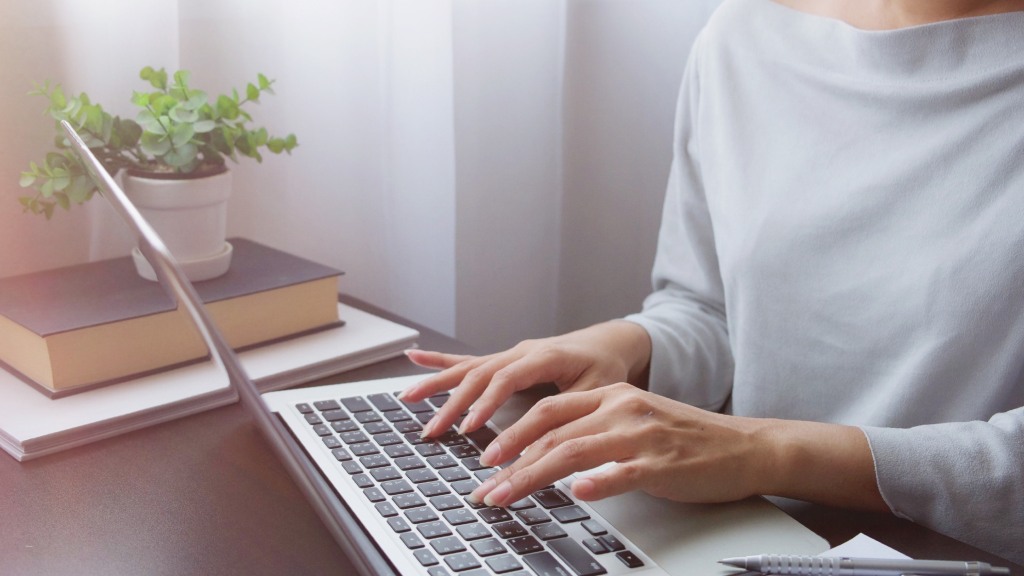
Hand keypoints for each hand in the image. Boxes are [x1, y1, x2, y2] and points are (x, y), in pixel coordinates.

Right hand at [399, 320, 650, 437]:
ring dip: (438, 384)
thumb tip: (544, 446)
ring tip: (409, 398)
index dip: (486, 403)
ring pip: (469, 368)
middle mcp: (521, 351)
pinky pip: (469, 361)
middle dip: (453, 404)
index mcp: (545, 355)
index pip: (507, 378)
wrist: (608, 342)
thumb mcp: (597, 391)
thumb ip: (570, 413)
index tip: (470, 428)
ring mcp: (510, 354)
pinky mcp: (504, 360)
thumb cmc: (605, 366)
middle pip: (479, 375)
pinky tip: (415, 358)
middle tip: (434, 432)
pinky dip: (440, 361)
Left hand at [468, 383, 772, 506]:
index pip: (548, 411)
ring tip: (506, 496)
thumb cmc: (687, 439)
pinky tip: (578, 493)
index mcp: (612, 396)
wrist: (745, 446)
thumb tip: (549, 455)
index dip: (512, 434)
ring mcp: (641, 435)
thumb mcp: (636, 421)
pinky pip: (623, 472)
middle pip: (551, 433)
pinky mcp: (662, 464)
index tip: (486, 458)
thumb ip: (594, 430)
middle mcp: (621, 408)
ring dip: (531, 476)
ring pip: (573, 452)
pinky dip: (597, 482)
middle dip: (510, 461)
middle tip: (484, 486)